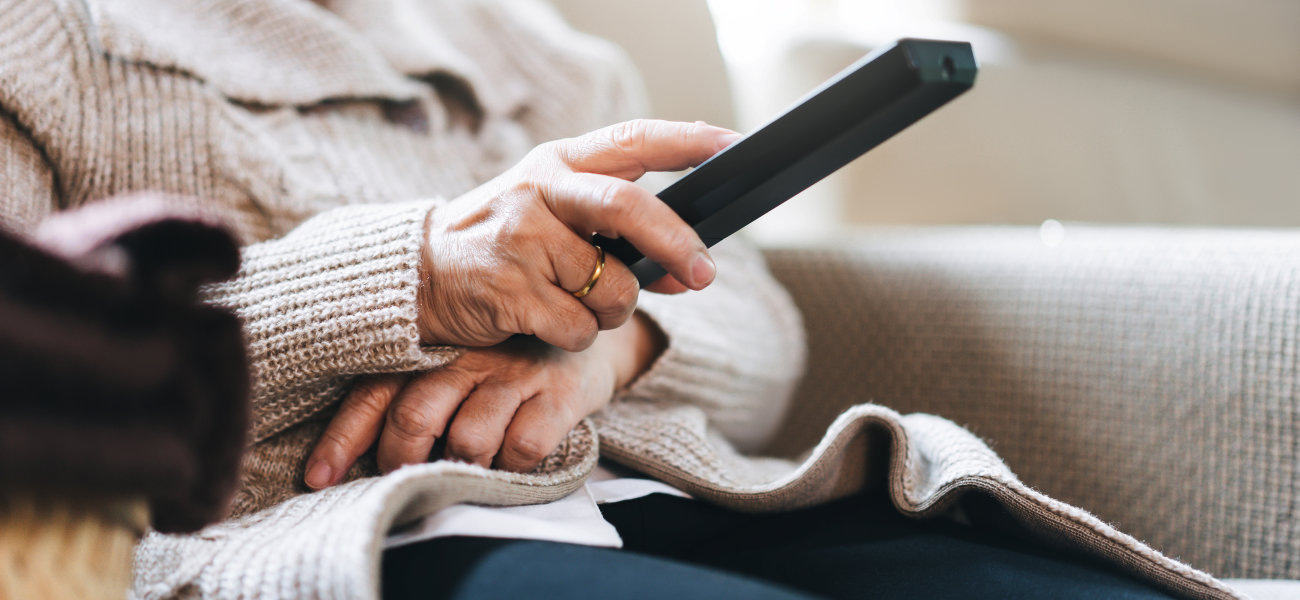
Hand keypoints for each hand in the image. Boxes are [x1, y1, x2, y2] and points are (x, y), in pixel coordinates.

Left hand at [304, 313, 666, 487]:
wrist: (588, 335)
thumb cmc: (507, 359)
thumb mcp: (455, 360)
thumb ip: (412, 389)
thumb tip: (359, 452)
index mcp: (435, 348)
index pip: (375, 393)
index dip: (343, 439)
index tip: (319, 478)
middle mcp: (470, 355)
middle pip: (415, 417)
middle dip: (402, 462)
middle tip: (404, 480)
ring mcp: (515, 373)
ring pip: (467, 439)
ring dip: (460, 469)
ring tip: (463, 472)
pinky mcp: (558, 393)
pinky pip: (522, 446)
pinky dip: (510, 469)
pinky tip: (508, 466)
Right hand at [417, 119, 739, 351]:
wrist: (419, 274)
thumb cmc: (505, 244)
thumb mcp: (555, 219)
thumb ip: (619, 236)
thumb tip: (691, 271)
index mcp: (559, 163)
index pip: (634, 139)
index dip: (688, 142)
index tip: (734, 147)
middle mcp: (540, 190)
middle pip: (628, 209)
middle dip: (677, 243)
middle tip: (705, 274)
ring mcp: (521, 237)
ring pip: (610, 286)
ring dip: (610, 310)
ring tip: (575, 303)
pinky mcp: (508, 288)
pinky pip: (577, 327)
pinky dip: (574, 335)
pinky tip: (543, 321)